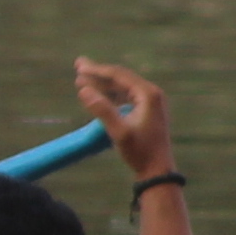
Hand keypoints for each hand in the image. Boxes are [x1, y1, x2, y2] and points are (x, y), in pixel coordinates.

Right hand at [74, 56, 175, 178]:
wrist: (157, 170)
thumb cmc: (140, 152)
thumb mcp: (119, 132)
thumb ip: (102, 110)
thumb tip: (83, 89)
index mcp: (148, 95)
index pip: (119, 75)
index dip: (97, 70)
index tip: (79, 67)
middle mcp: (152, 94)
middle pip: (121, 77)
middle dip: (98, 73)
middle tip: (78, 65)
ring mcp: (151, 102)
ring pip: (122, 86)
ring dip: (102, 83)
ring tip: (81, 79)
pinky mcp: (147, 111)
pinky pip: (126, 96)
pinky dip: (110, 94)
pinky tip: (97, 94)